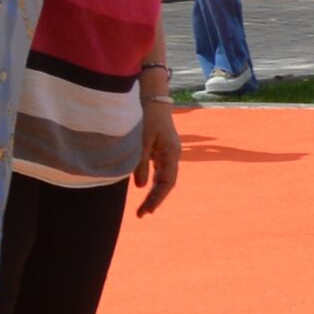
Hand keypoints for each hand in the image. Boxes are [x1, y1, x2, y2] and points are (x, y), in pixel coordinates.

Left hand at [137, 80, 183, 214]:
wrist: (152, 99)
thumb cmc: (146, 118)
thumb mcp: (141, 142)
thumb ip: (140, 163)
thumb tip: (140, 187)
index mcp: (172, 154)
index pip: (167, 183)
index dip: (157, 198)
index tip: (146, 211)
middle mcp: (173, 155)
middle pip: (167, 183)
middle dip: (155, 199)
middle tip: (142, 214)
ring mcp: (168, 153)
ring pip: (163, 178)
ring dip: (154, 192)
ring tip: (144, 207)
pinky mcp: (161, 150)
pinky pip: (159, 170)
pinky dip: (152, 182)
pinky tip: (145, 189)